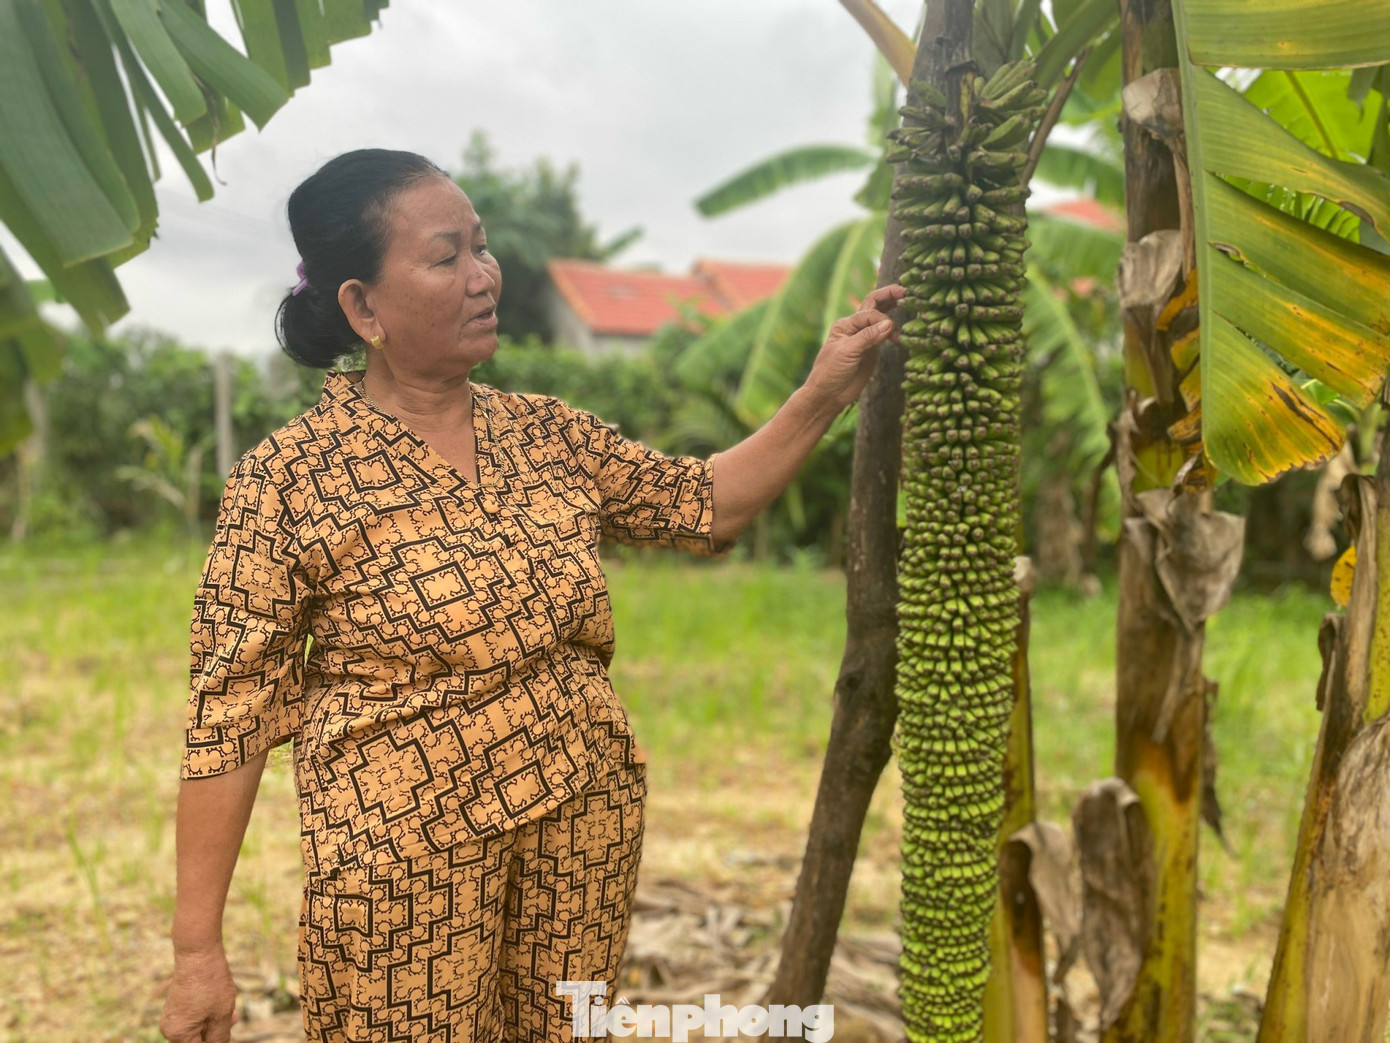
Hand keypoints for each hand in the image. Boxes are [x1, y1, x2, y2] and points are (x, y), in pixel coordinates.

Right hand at [159, 946, 239, 1042]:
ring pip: (196, 1030)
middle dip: (216, 1035)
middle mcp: (170, 1029)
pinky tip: (221, 1006)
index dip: (216, 1042)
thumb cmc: (210, 983)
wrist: (198, 953)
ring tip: (232, 1012)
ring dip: (214, 1025)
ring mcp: (171, 1018)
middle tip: (235, 1019)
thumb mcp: (221, 1014)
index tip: (226, 1029)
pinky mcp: (175, 1007)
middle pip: (197, 1041)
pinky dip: (207, 1016)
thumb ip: (219, 1038)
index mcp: (179, 1034)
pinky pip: (192, 1019)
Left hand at [802, 284, 905, 412]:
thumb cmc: (831, 372)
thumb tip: (889, 323)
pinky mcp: (872, 350)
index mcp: (845, 324)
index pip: (869, 312)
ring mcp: (864, 338)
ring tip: (909, 304)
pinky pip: (884, 334)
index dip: (882, 318)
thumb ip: (867, 337)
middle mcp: (855, 327)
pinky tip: (902, 333)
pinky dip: (894, 329)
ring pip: (880, 317)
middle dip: (889, 296)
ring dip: (893, 309)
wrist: (828, 395)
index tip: (891, 330)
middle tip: (907, 292)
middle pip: (874, 304)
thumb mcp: (847, 352)